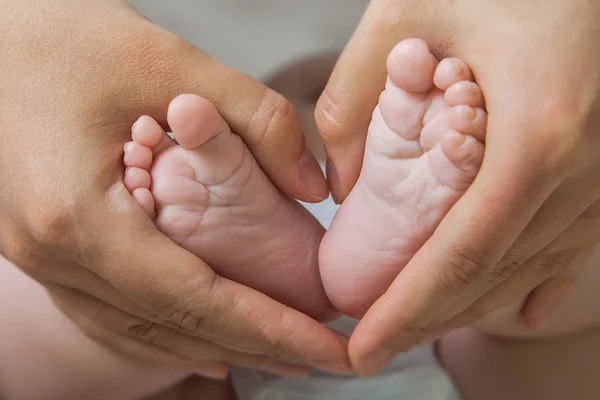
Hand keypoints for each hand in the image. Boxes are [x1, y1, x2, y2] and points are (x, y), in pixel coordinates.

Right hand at [0, 0, 346, 376]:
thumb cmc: (61, 35)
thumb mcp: (170, 64)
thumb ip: (255, 120)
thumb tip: (310, 185)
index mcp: (78, 215)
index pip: (195, 297)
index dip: (269, 328)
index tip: (329, 347)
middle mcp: (49, 252)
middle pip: (170, 324)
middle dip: (253, 346)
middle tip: (318, 356)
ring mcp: (37, 256)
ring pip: (138, 328)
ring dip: (212, 344)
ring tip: (274, 353)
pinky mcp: (41, 245)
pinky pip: (109, 310)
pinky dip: (163, 331)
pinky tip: (199, 342)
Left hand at [315, 0, 599, 373]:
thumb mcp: (411, 14)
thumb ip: (356, 96)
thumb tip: (340, 179)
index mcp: (536, 137)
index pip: (459, 257)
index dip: (406, 312)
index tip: (362, 348)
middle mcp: (581, 171)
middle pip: (492, 276)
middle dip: (427, 320)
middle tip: (375, 344)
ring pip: (528, 268)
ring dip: (467, 305)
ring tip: (416, 325)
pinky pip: (570, 246)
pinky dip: (531, 282)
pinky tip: (510, 310)